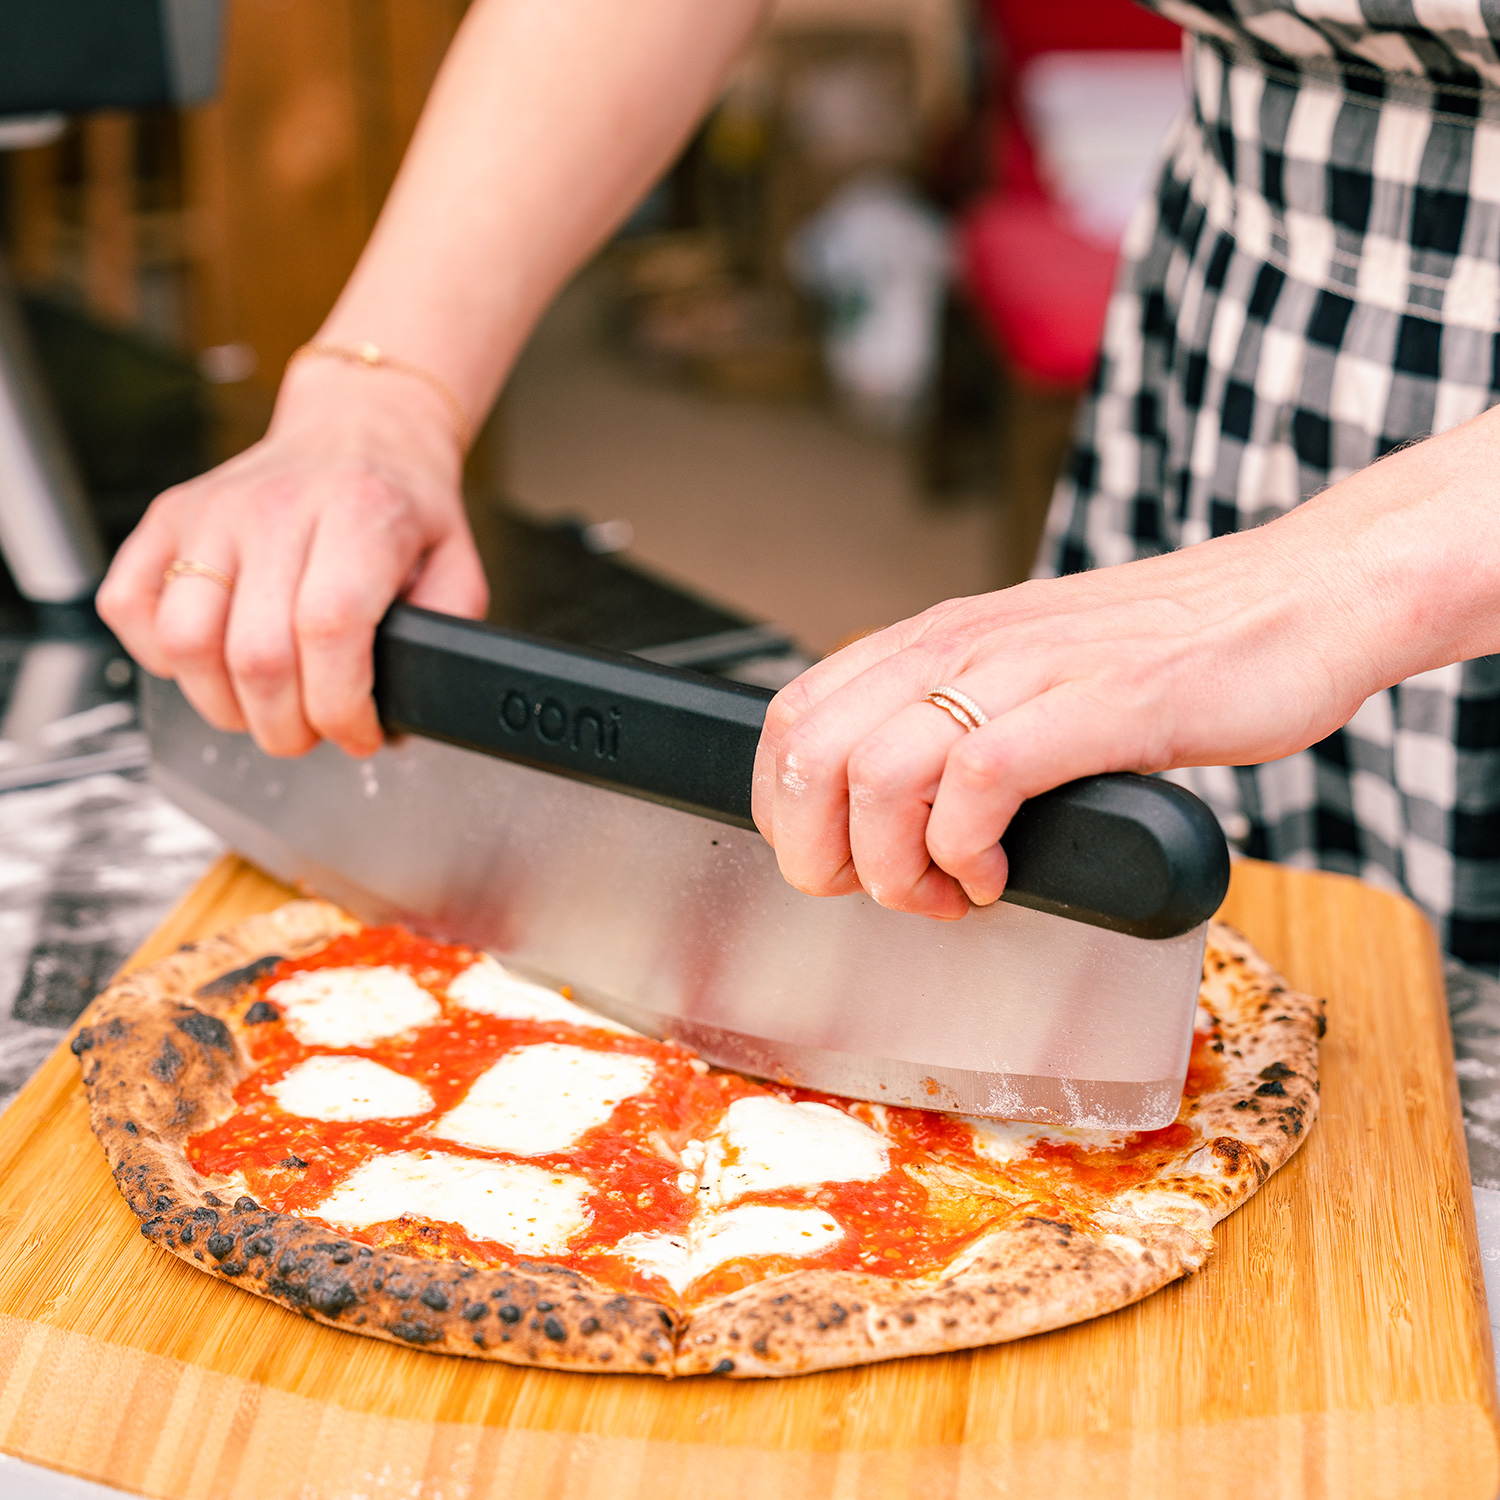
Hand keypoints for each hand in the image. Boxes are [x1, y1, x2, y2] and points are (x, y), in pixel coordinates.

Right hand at [97, 357, 486, 757]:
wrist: (360, 429)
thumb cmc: (403, 505)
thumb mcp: (458, 565)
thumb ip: (446, 634)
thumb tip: (408, 707)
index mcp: (358, 514)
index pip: (329, 630)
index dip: (340, 706)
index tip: (359, 731)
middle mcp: (278, 508)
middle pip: (257, 656)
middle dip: (287, 726)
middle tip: (313, 730)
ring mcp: (212, 510)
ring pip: (186, 642)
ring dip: (224, 706)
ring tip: (264, 708)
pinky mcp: (167, 517)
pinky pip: (129, 607)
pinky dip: (160, 658)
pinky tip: (212, 664)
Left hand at [751, 508, 1390, 919]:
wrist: (1301, 601)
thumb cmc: (1168, 654)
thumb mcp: (1028, 678)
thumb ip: (956, 723)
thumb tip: (888, 811)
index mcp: (939, 639)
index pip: (793, 718)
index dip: (785, 810)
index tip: (833, 863)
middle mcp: (966, 645)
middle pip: (813, 754)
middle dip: (823, 853)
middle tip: (881, 891)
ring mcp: (1031, 670)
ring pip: (882, 773)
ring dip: (897, 867)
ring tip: (950, 892)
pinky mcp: (1102, 704)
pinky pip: (981, 781)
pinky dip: (969, 851)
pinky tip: (1001, 873)